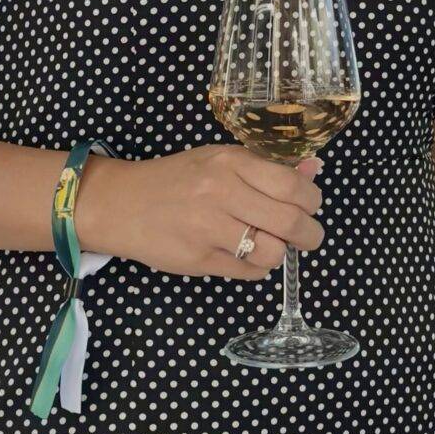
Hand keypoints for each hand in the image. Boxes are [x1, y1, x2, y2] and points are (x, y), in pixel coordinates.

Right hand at [75, 145, 323, 279]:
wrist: (121, 203)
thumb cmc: (177, 179)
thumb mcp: (219, 161)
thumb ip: (266, 169)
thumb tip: (314, 171)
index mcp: (230, 162)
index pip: (292, 186)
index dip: (312, 201)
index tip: (311, 206)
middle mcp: (221, 193)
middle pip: (290, 222)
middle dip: (309, 234)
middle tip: (308, 236)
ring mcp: (208, 229)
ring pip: (272, 252)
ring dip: (280, 253)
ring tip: (271, 245)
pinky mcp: (199, 260)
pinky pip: (248, 272)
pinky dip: (257, 268)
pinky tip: (247, 256)